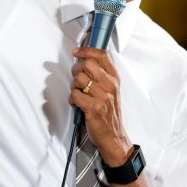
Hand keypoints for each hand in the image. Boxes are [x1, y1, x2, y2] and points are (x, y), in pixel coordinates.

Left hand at [69, 46, 132, 165]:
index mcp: (114, 79)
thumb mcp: (109, 90)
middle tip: (76, 80)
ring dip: (73, 87)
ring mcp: (102, 96)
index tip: (76, 52)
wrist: (113, 136)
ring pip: (78, 79)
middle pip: (86, 64)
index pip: (102, 55)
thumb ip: (100, 75)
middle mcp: (110, 85)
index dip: (86, 50)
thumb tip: (83, 60)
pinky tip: (77, 104)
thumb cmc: (108, 112)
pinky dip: (72, 100)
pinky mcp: (93, 107)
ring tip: (78, 94)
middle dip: (76, 70)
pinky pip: (74, 95)